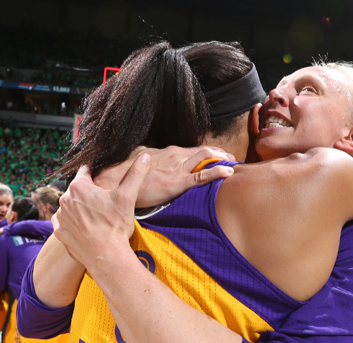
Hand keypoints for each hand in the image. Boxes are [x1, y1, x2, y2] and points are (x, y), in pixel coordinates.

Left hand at [55, 155, 149, 268]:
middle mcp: (65, 199)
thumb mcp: (127, 197)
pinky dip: (72, 223)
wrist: (106, 256)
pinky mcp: (59, 232)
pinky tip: (85, 227)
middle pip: (77, 189)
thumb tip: (145, 157)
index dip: (96, 174)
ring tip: (96, 218)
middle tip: (104, 204)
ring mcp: (61, 217)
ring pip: (71, 206)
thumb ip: (135, 174)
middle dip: (89, 193)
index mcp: (79, 187)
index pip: (85, 171)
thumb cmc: (115, 226)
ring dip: (80, 208)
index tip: (104, 183)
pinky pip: (64, 222)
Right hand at [98, 146, 233, 207]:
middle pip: (205, 150)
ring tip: (235, 164)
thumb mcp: (139, 158)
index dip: (210, 152)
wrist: (117, 180)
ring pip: (206, 157)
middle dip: (221, 154)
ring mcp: (177, 167)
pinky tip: (229, 172)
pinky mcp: (177, 182)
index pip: (194, 149)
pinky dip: (217, 172)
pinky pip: (202, 176)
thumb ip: (147, 155)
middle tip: (232, 159)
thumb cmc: (126, 171)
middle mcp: (176, 155)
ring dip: (223, 160)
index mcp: (169, 151)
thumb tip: (144, 153)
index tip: (220, 155)